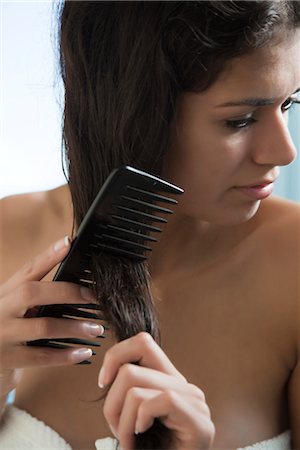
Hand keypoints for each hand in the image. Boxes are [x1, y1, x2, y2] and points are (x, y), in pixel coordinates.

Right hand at [0, 236, 103, 397]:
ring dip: (75, 327)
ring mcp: (3, 334)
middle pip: (33, 293)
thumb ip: (33, 291)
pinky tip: (83, 352)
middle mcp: (2, 309)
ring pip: (44, 327)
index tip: (68, 243)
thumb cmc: (3, 324)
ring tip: (96, 328)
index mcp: (6, 292)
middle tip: (93, 297)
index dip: (49, 255)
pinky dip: (66, 355)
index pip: (28, 269)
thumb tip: (69, 268)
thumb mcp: (11, 302)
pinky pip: (42, 357)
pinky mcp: (8, 359)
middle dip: (67, 293)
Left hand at [99, 332, 214, 449]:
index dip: (116, 355)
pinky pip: (157, 401)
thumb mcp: (132, 417)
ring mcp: (194, 401)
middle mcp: (184, 385)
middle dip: (110, 404)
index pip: (142, 341)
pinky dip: (137, 423)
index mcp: (168, 380)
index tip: (103, 383)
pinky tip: (139, 440)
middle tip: (118, 431)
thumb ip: (129, 391)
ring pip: (135, 387)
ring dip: (120, 421)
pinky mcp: (198, 421)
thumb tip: (107, 373)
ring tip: (129, 442)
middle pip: (130, 369)